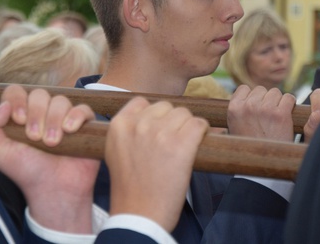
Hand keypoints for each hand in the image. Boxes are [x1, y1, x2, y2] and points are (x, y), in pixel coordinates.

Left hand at [0, 85, 98, 233]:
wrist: (53, 189)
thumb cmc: (25, 170)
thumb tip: (3, 104)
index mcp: (20, 113)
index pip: (16, 91)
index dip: (17, 100)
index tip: (19, 121)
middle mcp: (42, 111)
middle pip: (39, 94)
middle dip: (36, 114)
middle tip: (35, 138)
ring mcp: (63, 116)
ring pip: (60, 100)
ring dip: (54, 120)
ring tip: (52, 143)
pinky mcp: (84, 124)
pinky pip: (83, 109)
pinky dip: (76, 116)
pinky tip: (70, 131)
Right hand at [105, 97, 208, 231]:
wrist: (139, 216)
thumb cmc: (130, 188)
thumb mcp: (116, 151)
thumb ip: (129, 129)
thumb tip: (154, 114)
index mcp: (119, 124)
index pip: (142, 102)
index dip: (154, 116)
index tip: (157, 132)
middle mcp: (139, 124)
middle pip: (166, 106)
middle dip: (172, 122)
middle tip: (171, 145)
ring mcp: (160, 133)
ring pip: (185, 114)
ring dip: (187, 128)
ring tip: (182, 149)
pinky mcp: (181, 145)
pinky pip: (199, 124)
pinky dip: (203, 133)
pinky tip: (196, 146)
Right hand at [227, 85, 295, 141]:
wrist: (264, 165)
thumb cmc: (250, 147)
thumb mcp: (234, 126)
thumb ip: (239, 109)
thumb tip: (246, 95)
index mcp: (234, 108)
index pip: (244, 88)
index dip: (251, 97)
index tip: (255, 107)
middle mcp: (248, 106)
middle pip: (261, 89)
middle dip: (265, 99)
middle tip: (267, 115)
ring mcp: (265, 109)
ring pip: (276, 92)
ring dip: (278, 102)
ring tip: (276, 117)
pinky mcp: (281, 114)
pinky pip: (289, 98)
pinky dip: (290, 105)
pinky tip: (286, 116)